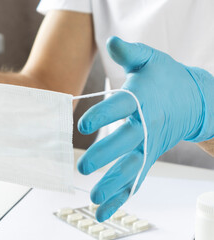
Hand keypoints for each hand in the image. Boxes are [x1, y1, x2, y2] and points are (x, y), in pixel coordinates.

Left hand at [77, 36, 213, 221]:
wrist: (194, 100)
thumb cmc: (165, 78)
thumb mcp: (150, 60)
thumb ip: (131, 53)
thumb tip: (112, 41)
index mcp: (142, 99)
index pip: (121, 106)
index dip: (103, 114)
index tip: (84, 123)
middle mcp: (145, 125)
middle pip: (125, 142)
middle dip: (105, 155)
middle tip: (83, 167)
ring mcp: (148, 145)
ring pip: (130, 167)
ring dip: (113, 184)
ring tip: (94, 199)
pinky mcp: (148, 157)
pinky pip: (134, 179)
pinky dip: (120, 196)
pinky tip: (103, 211)